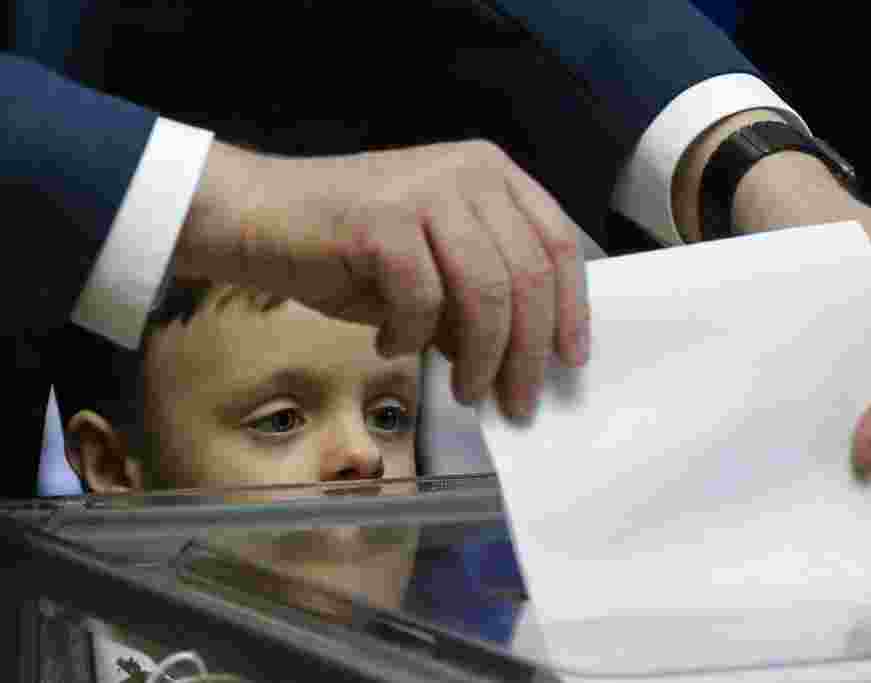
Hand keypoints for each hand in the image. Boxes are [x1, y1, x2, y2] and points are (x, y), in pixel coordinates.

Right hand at [175, 139, 590, 418]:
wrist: (255, 218)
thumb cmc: (345, 248)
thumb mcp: (433, 276)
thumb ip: (479, 304)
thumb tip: (525, 362)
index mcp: (490, 174)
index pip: (558, 244)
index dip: (571, 309)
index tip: (570, 360)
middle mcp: (467, 172)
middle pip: (529, 274)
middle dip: (529, 352)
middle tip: (518, 401)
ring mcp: (425, 189)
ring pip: (487, 291)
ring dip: (482, 357)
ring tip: (465, 390)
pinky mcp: (383, 218)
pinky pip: (422, 298)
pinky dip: (411, 336)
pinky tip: (389, 344)